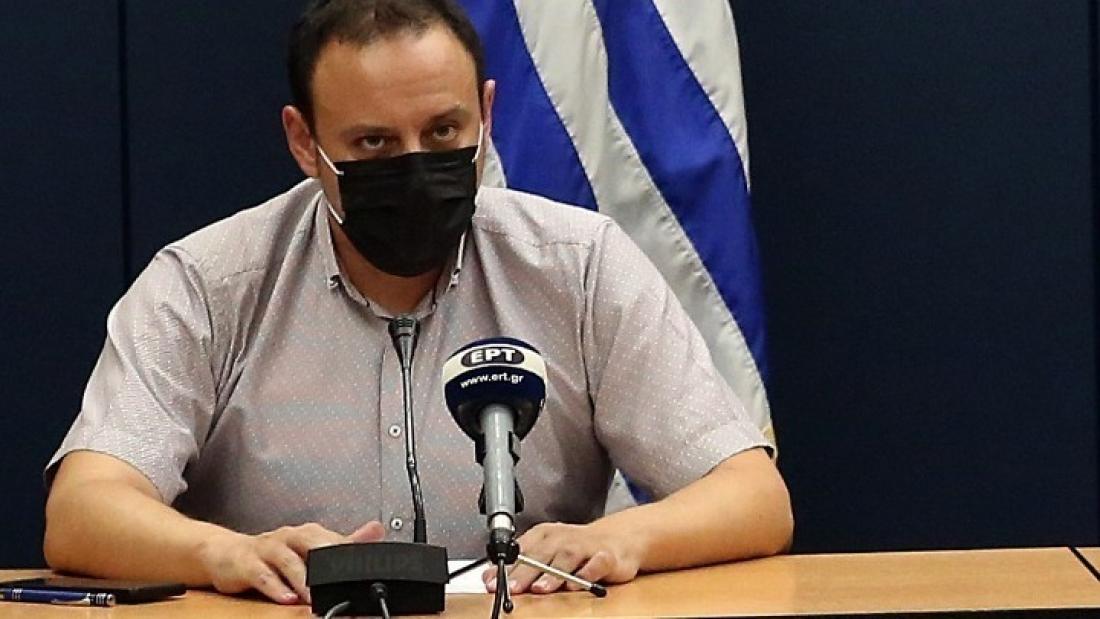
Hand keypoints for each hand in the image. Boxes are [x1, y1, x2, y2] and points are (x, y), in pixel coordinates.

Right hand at [196, 521, 384, 603]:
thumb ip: (344, 542)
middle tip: (342, 581)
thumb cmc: (273, 553)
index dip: (350, 554)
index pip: (334, 540)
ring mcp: (268, 548)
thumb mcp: (310, 547)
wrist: (227, 553)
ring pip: (287, 561)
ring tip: (314, 596)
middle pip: (313, 544)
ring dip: (302, 579)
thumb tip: (377, 530)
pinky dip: (274, 587)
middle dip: (328, 563)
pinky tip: (286, 598)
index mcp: (308, 534)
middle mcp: (289, 537)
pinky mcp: (247, 563)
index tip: (366, 569)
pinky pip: (262, 575)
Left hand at [482, 522, 643, 594]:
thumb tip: (487, 579)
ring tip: (541, 588)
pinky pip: (598, 563)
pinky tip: (578, 582)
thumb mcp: (545, 552)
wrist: (618, 538)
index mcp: (545, 535)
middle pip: (542, 554)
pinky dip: (588, 572)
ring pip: (567, 558)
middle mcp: (563, 538)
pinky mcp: (607, 556)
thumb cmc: (576, 548)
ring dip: (553, 573)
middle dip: (525, 572)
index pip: (521, 550)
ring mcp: (586, 546)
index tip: (492, 583)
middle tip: (513, 588)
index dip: (506, 568)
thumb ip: (518, 566)